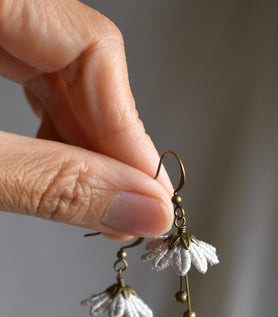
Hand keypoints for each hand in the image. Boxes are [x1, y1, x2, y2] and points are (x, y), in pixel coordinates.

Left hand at [0, 0, 172, 238]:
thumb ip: (50, 182)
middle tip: (129, 205)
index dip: (128, 126)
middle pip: (81, 59)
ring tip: (101, 196)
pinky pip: (30, 76)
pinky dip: (52, 128)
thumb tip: (139, 208)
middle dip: (107, 143)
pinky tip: (61, 165)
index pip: (92, 46)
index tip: (147, 190)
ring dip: (83, 141)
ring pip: (59, 72)